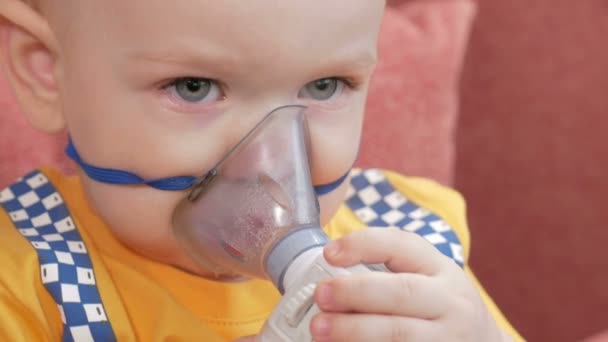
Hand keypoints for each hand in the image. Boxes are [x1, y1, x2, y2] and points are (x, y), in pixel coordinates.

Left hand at [307, 228, 511, 341]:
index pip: (401, 245)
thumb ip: (386, 270)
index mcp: (440, 268)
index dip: (363, 245)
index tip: (329, 253)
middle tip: (320, 295)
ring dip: (354, 331)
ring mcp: (449, 338)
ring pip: (399, 333)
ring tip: (319, 330)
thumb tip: (327, 270)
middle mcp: (449, 302)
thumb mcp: (426, 277)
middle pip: (401, 292)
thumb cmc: (438, 306)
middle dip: (355, 292)